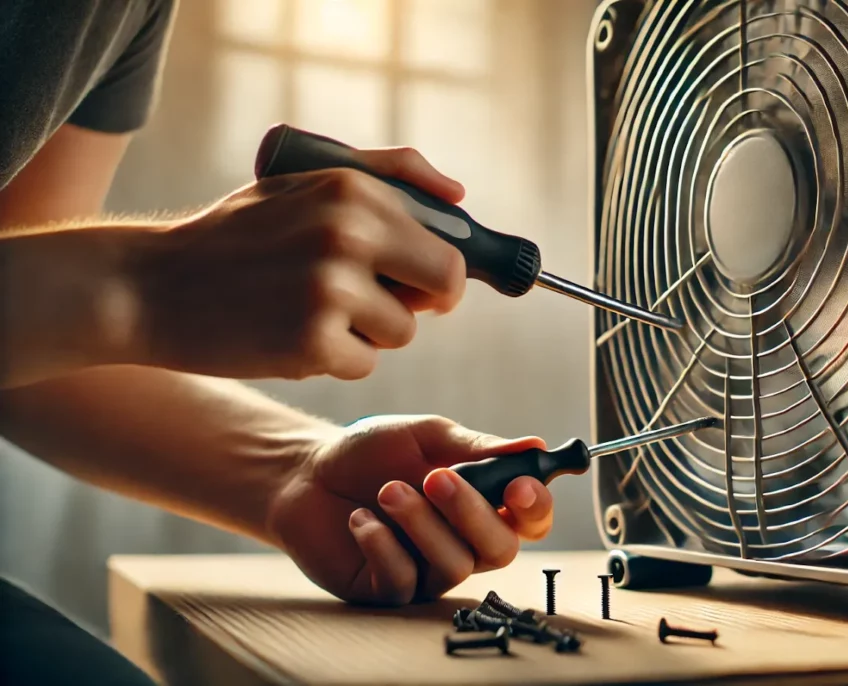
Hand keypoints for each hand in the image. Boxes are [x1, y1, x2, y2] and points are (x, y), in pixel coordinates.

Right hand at [131, 147, 468, 379]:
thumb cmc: (235, 236)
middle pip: (444, 288)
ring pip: (401, 331)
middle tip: (376, 303)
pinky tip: (290, 337)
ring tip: (311, 312)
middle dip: (419, 302)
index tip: (419, 283)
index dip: (439, 271)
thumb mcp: (303, 180)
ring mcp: (330, 290)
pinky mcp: (311, 342)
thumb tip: (460, 196)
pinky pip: (363, 364)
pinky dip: (335, 360)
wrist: (149, 286)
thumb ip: (390, 174)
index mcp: (353, 190)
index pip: (448, 244)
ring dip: (369, 333)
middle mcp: (348, 234)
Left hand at [266, 415, 553, 604]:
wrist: (306, 473)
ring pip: (453, 566)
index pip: (531, 519)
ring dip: (421, 524)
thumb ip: (477, 447)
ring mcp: (428, 570)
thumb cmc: (372, 452)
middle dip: (472, 513)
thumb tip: (535, 445)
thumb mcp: (426, 437)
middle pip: (501, 550)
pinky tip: (360, 519)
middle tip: (437, 478)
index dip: (535, 507)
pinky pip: (403, 581)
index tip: (519, 485)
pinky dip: (382, 544)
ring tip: (387, 491)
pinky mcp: (388, 591)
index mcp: (484, 503)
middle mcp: (464, 542)